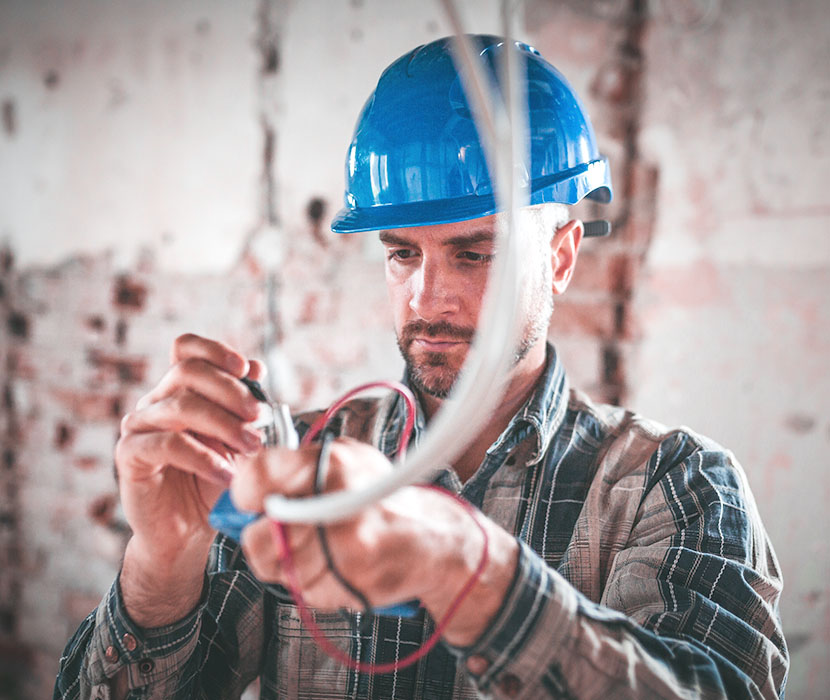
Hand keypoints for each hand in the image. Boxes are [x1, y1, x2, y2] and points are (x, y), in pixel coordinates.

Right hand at [115, 333, 263, 624]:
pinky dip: (204, 457)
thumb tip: (256, 367)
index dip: (215, 350)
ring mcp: (140, 426)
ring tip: (250, 448)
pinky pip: (168, 444)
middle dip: (231, 391)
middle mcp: (157, 401)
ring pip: (181, 405)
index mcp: (181, 389)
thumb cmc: (213, 481)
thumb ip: (245, 406)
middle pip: (188, 371)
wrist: (187, 531)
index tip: (246, 369)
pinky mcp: (130, 455)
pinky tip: (226, 474)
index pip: (187, 348)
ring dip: (224, 425)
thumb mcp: (238, 441)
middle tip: (259, 416)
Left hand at [232, 437, 518, 644]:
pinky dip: (310, 581)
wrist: (431, 539)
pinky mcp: (347, 583)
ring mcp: (342, 548)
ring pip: (276, 566)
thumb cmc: (381, 496)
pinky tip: (335, 565)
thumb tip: (244, 488)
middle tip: (281, 530)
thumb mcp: (344, 459)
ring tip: (317, 547)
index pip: (253, 475)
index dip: (245, 492)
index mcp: (331, 463)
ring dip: (287, 562)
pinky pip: (301, 589)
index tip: (254, 499)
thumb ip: (296, 468)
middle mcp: (336, 502)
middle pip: (257, 534)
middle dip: (263, 536)